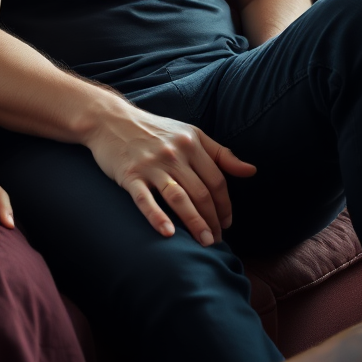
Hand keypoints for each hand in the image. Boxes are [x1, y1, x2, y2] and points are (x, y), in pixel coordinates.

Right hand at [84, 105, 255, 245]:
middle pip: (201, 193)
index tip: (226, 223)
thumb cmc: (153, 129)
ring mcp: (150, 165)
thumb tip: (252, 171)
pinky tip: (168, 233)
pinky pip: (145, 199)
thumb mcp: (189, 133)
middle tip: (215, 240)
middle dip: (213, 220)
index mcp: (190, 142)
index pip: (217, 180)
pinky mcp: (129, 175)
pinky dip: (157, 217)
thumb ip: (220, 153)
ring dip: (195, 223)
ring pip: (179, 198)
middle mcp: (173, 153)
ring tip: (204, 243)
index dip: (225, 205)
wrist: (109, 119)